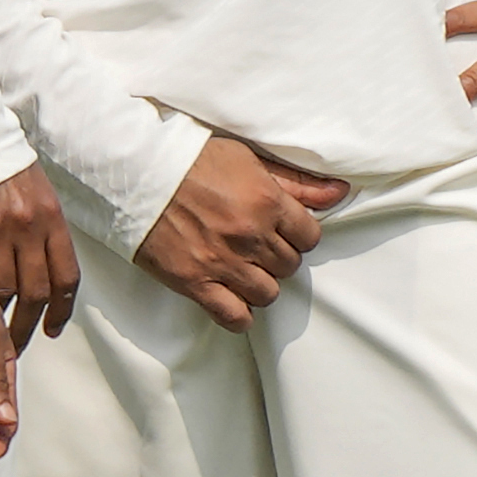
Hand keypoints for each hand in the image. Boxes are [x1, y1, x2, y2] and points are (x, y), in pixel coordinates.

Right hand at [0, 163, 79, 350]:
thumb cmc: (12, 175)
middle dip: (29, 327)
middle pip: (37, 292)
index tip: (52, 330)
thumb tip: (43, 284)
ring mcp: (0, 229)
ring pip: (6, 291)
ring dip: (2, 321)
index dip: (62, 311)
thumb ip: (44, 238)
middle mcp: (31, 226)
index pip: (66, 277)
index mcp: (53, 219)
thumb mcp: (41, 200)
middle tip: (19, 347)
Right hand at [135, 134, 349, 332]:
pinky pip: (234, 317)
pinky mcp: (195, 282)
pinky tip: (232, 299)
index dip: (299, 236)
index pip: (310, 237)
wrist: (137, 173)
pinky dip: (239, 315)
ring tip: (244, 270)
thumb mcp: (249, 159)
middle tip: (258, 247)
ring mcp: (223, 262)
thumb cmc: (192, 160)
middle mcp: (251, 235)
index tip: (283, 232)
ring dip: (260, 285)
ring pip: (267, 294)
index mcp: (267, 202)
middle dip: (278, 258)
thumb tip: (340, 192)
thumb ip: (296, 181)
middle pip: (289, 266)